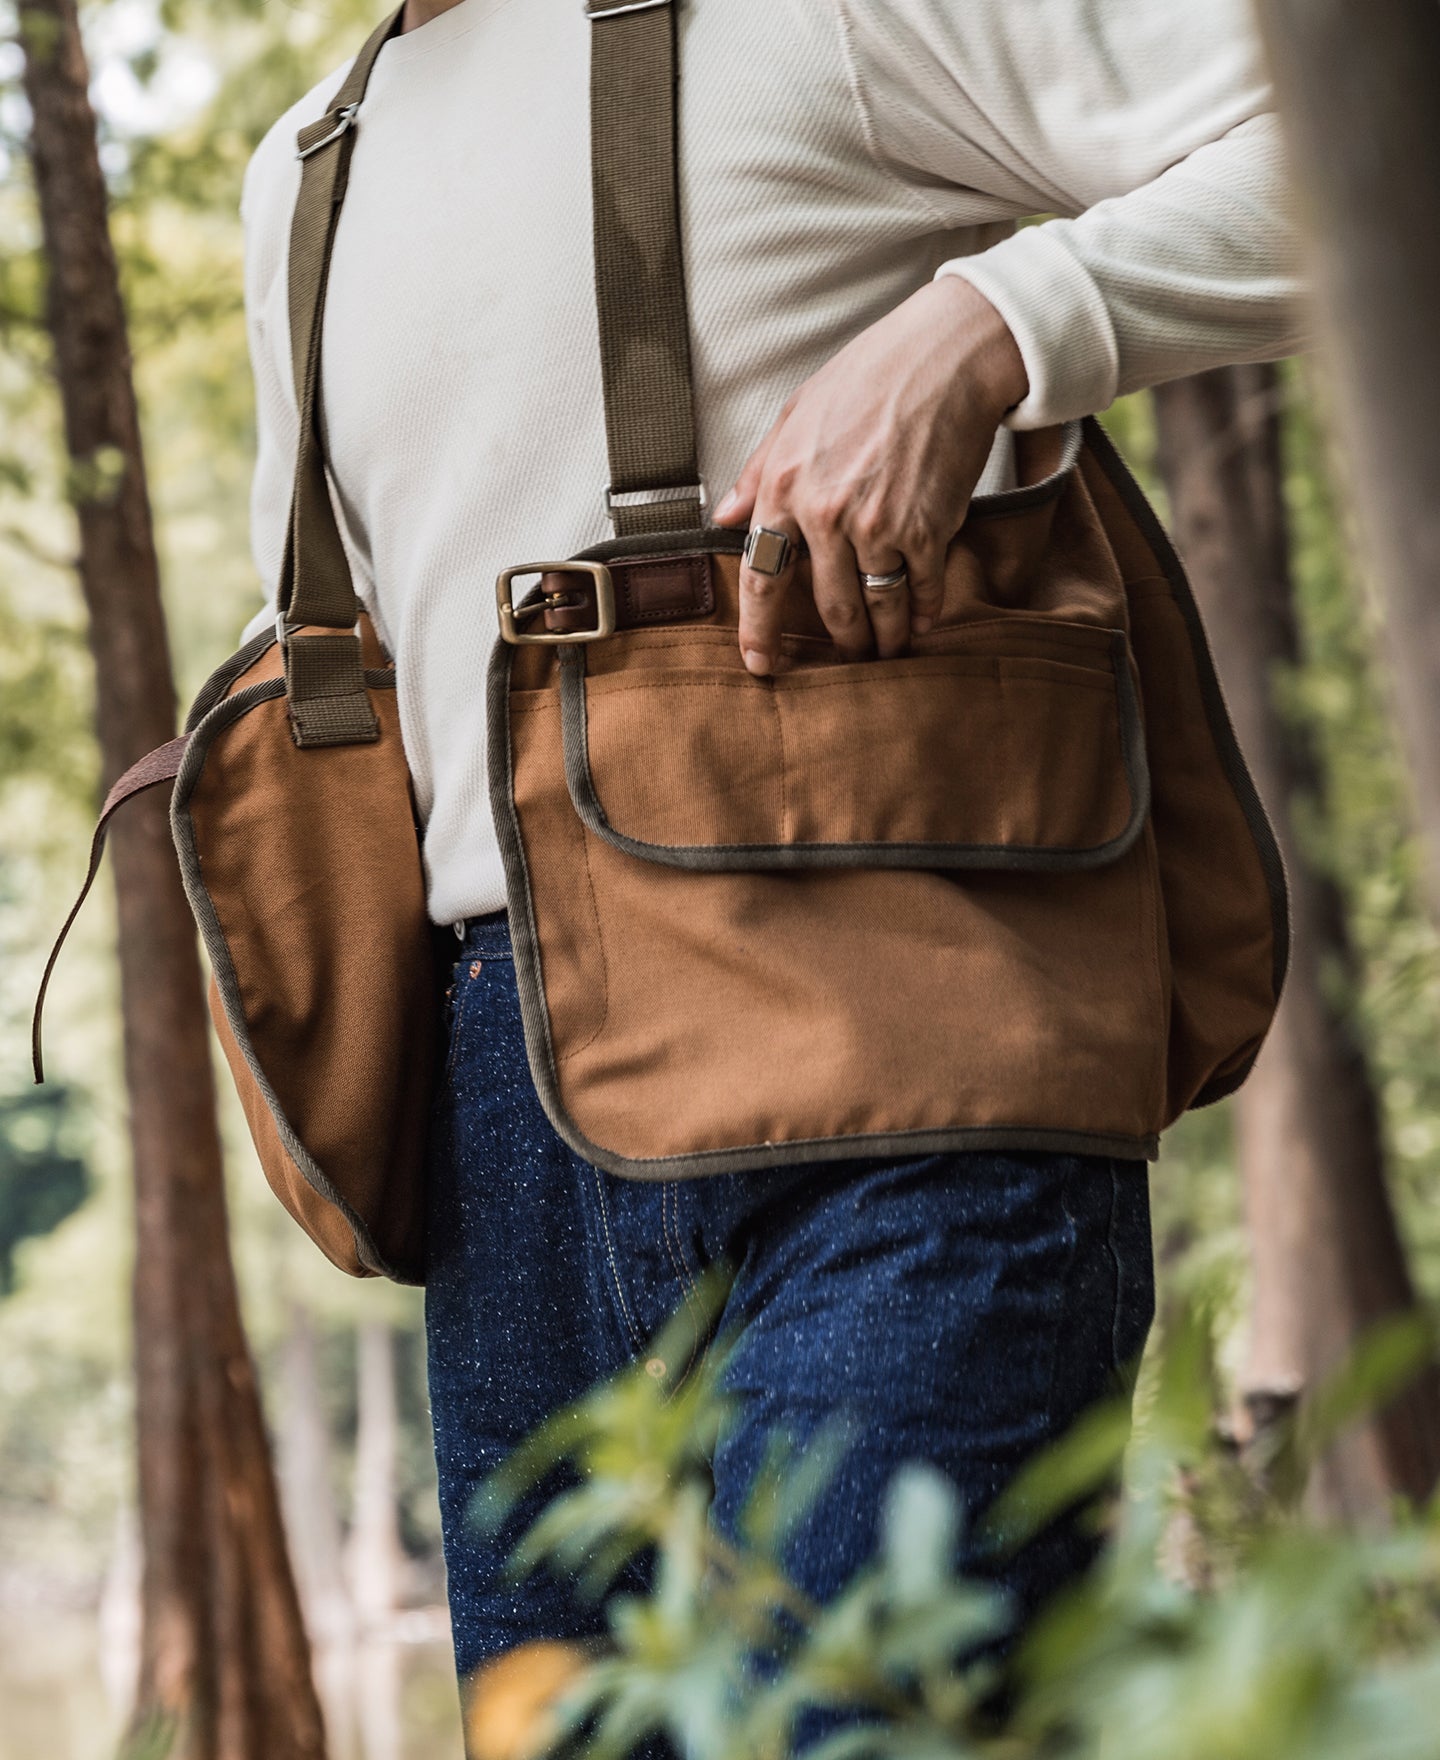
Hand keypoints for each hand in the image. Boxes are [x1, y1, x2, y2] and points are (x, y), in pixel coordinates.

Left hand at [713, 277, 1026, 675]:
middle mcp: (826, 515)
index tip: (760, 664)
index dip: (758, 631)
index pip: (760, 578)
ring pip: (877, 607)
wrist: (946, 358)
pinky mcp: (927, 529)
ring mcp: (878, 526)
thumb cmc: (869, 377)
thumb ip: (759, 471)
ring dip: (883, 639)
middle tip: (848, 659)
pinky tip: (923, 622)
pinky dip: (924, 611)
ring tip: (887, 652)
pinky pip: (922, 589)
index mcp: (784, 487)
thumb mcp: (796, 415)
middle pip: (828, 607)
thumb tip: (727, 515)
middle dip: (841, 642)